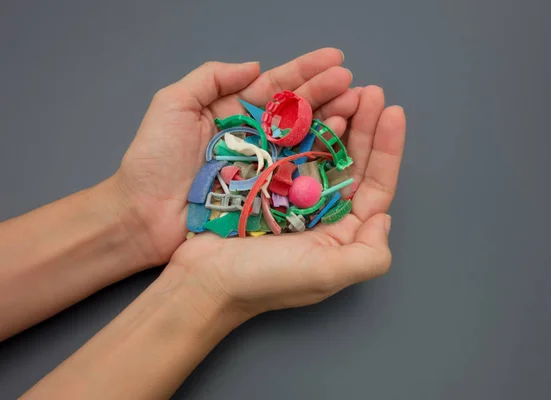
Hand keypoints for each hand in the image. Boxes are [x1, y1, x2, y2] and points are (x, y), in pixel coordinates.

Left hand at [109, 48, 357, 266]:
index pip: (276, 86)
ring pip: (303, 138)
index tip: (335, 59)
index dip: (306, 71)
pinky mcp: (267, 193)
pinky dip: (319, 154)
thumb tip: (254, 65)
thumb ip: (210, 78)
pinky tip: (339, 138)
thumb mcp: (173, 104)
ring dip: (331, 120)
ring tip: (355, 105)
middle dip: (327, 93)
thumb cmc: (152, 161)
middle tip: (354, 84)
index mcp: (233, 112)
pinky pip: (297, 170)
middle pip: (297, 109)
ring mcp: (263, 165)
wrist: (142, 215)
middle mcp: (254, 136)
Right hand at [166, 86, 405, 317]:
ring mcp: (295, 197)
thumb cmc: (265, 281)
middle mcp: (324, 213)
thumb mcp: (326, 275)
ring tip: (346, 88)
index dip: (388, 149)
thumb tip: (384, 218)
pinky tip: (311, 106)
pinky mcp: (268, 185)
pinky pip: (292, 150)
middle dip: (365, 126)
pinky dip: (303, 128)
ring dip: (338, 120)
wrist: (203, 280)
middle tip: (370, 90)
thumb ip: (368, 255)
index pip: (376, 186)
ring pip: (324, 151)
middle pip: (354, 163)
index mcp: (343, 233)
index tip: (394, 112)